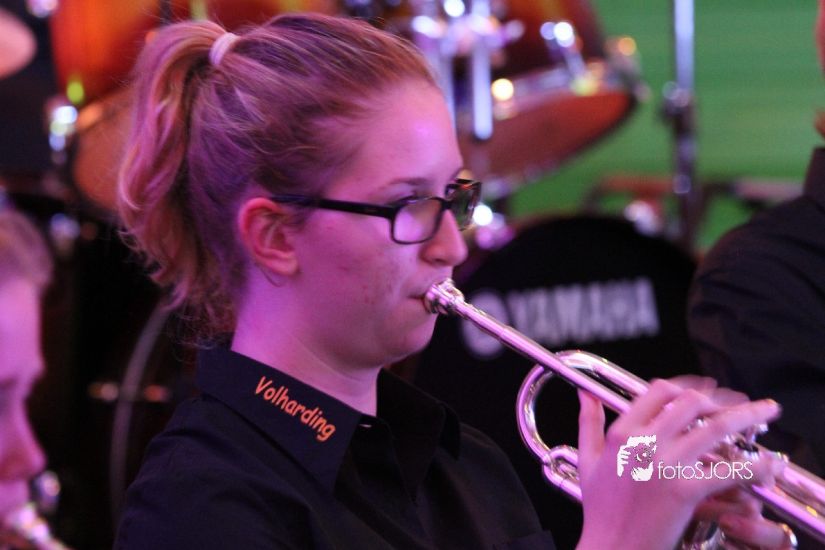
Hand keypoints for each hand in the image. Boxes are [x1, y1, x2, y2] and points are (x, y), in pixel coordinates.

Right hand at [574, 378, 782, 549]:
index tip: (706, 391)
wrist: (611, 549)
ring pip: (715, 427)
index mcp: (621, 433)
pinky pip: (726, 470)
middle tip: (741, 404)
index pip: (659, 391)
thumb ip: (587, 423)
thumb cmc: (600, 512)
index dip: (688, 386)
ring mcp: (664, 465)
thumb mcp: (587, 461)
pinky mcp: (683, 490)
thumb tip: (584, 394)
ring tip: (767, 412)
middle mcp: (643, 442)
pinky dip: (753, 465)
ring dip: (747, 415)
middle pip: (691, 402)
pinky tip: (767, 464)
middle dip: (722, 399)